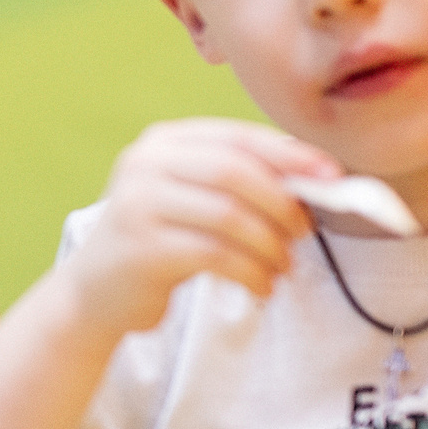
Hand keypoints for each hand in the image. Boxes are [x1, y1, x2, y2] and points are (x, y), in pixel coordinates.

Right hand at [64, 119, 339, 334]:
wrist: (96, 291)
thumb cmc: (160, 240)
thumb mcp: (190, 197)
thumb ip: (238, 180)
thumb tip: (315, 176)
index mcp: (163, 141)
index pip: (238, 137)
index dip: (290, 155)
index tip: (331, 176)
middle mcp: (146, 165)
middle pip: (234, 172)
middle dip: (282, 203)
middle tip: (304, 232)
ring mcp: (139, 205)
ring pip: (229, 216)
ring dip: (270, 245)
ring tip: (282, 266)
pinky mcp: (143, 249)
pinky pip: (216, 255)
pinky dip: (251, 272)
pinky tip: (261, 286)